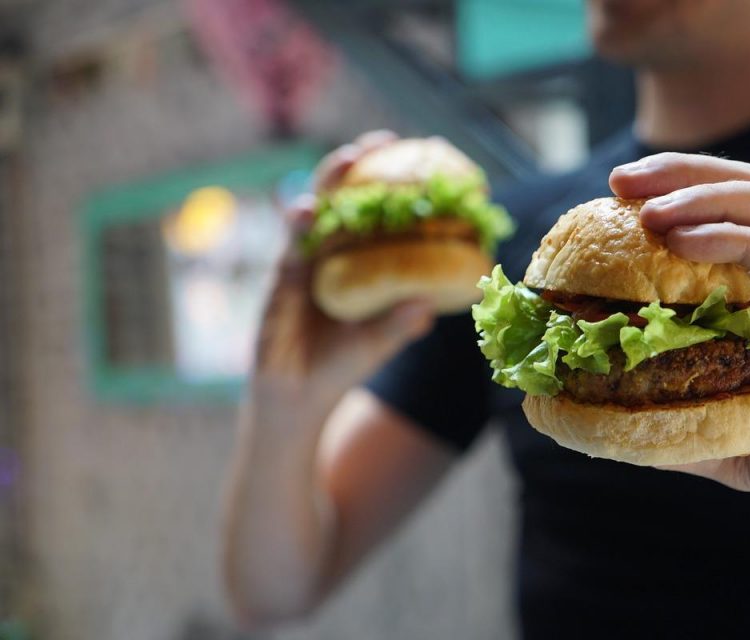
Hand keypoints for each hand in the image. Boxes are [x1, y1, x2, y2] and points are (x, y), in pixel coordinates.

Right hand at [254, 130, 433, 411]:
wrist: (298, 399)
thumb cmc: (341, 366)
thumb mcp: (378, 344)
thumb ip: (400, 324)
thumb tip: (432, 304)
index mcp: (355, 264)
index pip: (370, 215)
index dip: (387, 185)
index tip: (415, 156)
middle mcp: (328, 256)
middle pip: (339, 199)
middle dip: (354, 167)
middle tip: (379, 141)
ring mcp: (302, 265)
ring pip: (313, 213)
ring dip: (328, 183)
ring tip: (348, 160)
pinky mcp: (280, 283)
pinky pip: (289, 248)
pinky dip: (297, 228)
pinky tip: (304, 212)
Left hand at [609, 153, 749, 541]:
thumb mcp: (741, 436)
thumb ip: (684, 419)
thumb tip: (609, 419)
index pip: (733, 212)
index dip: (676, 194)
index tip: (611, 197)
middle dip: (683, 176)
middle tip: (620, 182)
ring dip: (708, 202)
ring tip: (649, 212)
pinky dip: (746, 242)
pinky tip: (691, 242)